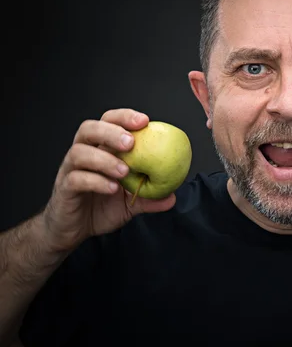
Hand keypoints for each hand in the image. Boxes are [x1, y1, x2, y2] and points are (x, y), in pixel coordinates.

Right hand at [41, 109, 175, 251]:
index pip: (108, 122)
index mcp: (100, 149)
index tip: (144, 121)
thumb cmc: (101, 208)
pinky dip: (95, 181)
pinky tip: (112, 188)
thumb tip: (172, 196)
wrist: (75, 229)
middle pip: (89, 129)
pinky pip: (76, 179)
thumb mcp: (131, 202)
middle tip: (131, 142)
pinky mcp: (64, 188)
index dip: (124, 117)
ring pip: (80, 152)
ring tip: (124, 171)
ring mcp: (71, 170)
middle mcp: (84, 154)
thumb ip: (150, 198)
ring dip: (104, 159)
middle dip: (111, 131)